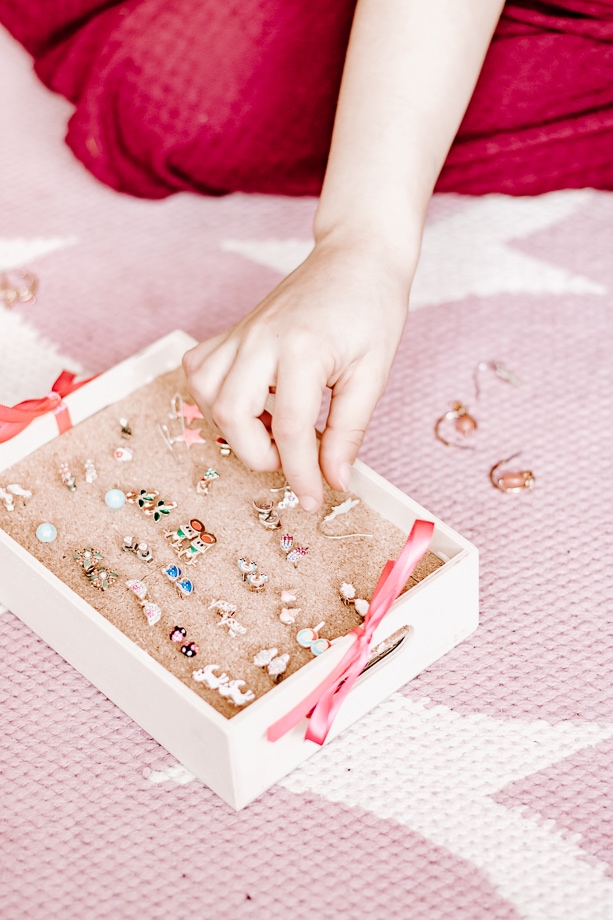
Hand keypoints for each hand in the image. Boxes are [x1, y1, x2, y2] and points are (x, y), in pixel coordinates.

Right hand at [182, 238, 412, 510]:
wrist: (356, 257)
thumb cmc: (372, 309)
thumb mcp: (373, 374)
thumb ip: (349, 430)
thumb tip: (334, 479)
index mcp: (302, 348)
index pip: (293, 429)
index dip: (301, 474)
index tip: (315, 499)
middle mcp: (261, 339)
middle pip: (232, 414)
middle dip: (258, 454)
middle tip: (292, 460)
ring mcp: (242, 332)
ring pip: (205, 391)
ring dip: (232, 426)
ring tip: (271, 430)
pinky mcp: (234, 331)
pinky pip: (200, 368)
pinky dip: (213, 395)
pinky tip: (248, 402)